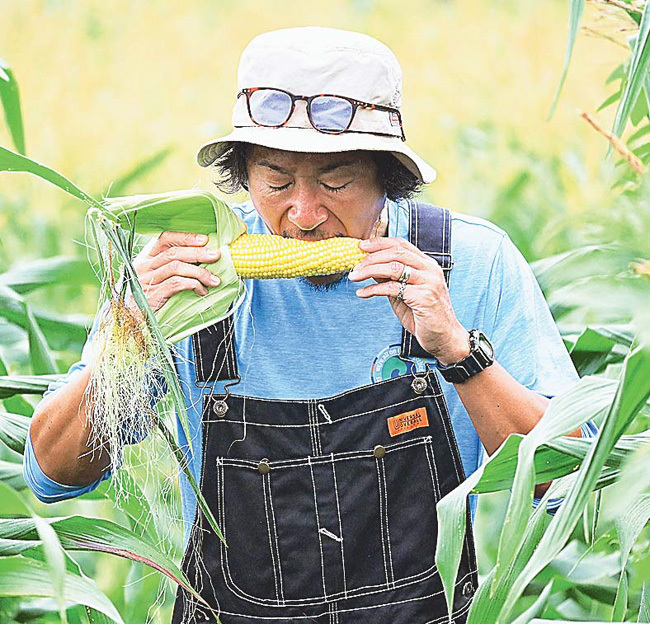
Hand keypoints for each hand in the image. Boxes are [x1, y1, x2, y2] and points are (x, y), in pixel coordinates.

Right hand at [132, 231, 221, 311]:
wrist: (130, 318)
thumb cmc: (147, 297)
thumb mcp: (156, 277)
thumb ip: (172, 266)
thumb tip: (202, 260)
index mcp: (146, 257)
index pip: (165, 239)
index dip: (185, 237)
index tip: (204, 239)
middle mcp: (145, 266)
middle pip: (173, 252)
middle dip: (198, 252)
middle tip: (215, 255)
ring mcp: (147, 280)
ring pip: (176, 267)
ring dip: (199, 272)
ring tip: (214, 280)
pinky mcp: (152, 294)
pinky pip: (175, 284)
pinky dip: (192, 285)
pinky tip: (202, 291)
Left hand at [349, 237, 469, 363]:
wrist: (444, 338)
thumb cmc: (424, 316)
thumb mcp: (404, 292)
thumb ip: (390, 278)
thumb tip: (369, 265)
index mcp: (427, 265)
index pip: (402, 244)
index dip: (380, 243)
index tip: (361, 246)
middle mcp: (430, 270)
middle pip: (396, 252)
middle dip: (371, 257)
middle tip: (354, 265)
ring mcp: (428, 283)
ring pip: (394, 268)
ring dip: (369, 270)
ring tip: (354, 277)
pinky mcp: (423, 298)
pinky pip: (393, 288)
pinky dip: (374, 289)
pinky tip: (363, 293)